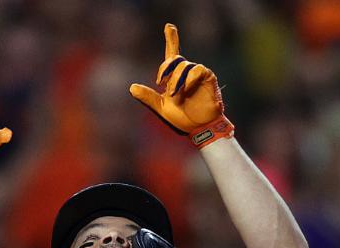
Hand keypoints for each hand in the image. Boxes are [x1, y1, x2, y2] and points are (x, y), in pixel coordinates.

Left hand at [129, 23, 233, 147]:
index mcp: (174, 77)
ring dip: (176, 80)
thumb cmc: (182, 118)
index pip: (172, 54)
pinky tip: (186, 89)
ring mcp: (197, 74)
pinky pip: (197, 70)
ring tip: (175, 95)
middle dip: (165, 69)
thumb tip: (131, 88)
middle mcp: (186, 72)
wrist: (199, 128)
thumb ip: (148, 98)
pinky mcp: (208, 77)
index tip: (168, 26)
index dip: (171, 39)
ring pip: (184, 66)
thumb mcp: (161, 108)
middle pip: (175, 59)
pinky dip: (189, 79)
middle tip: (161, 84)